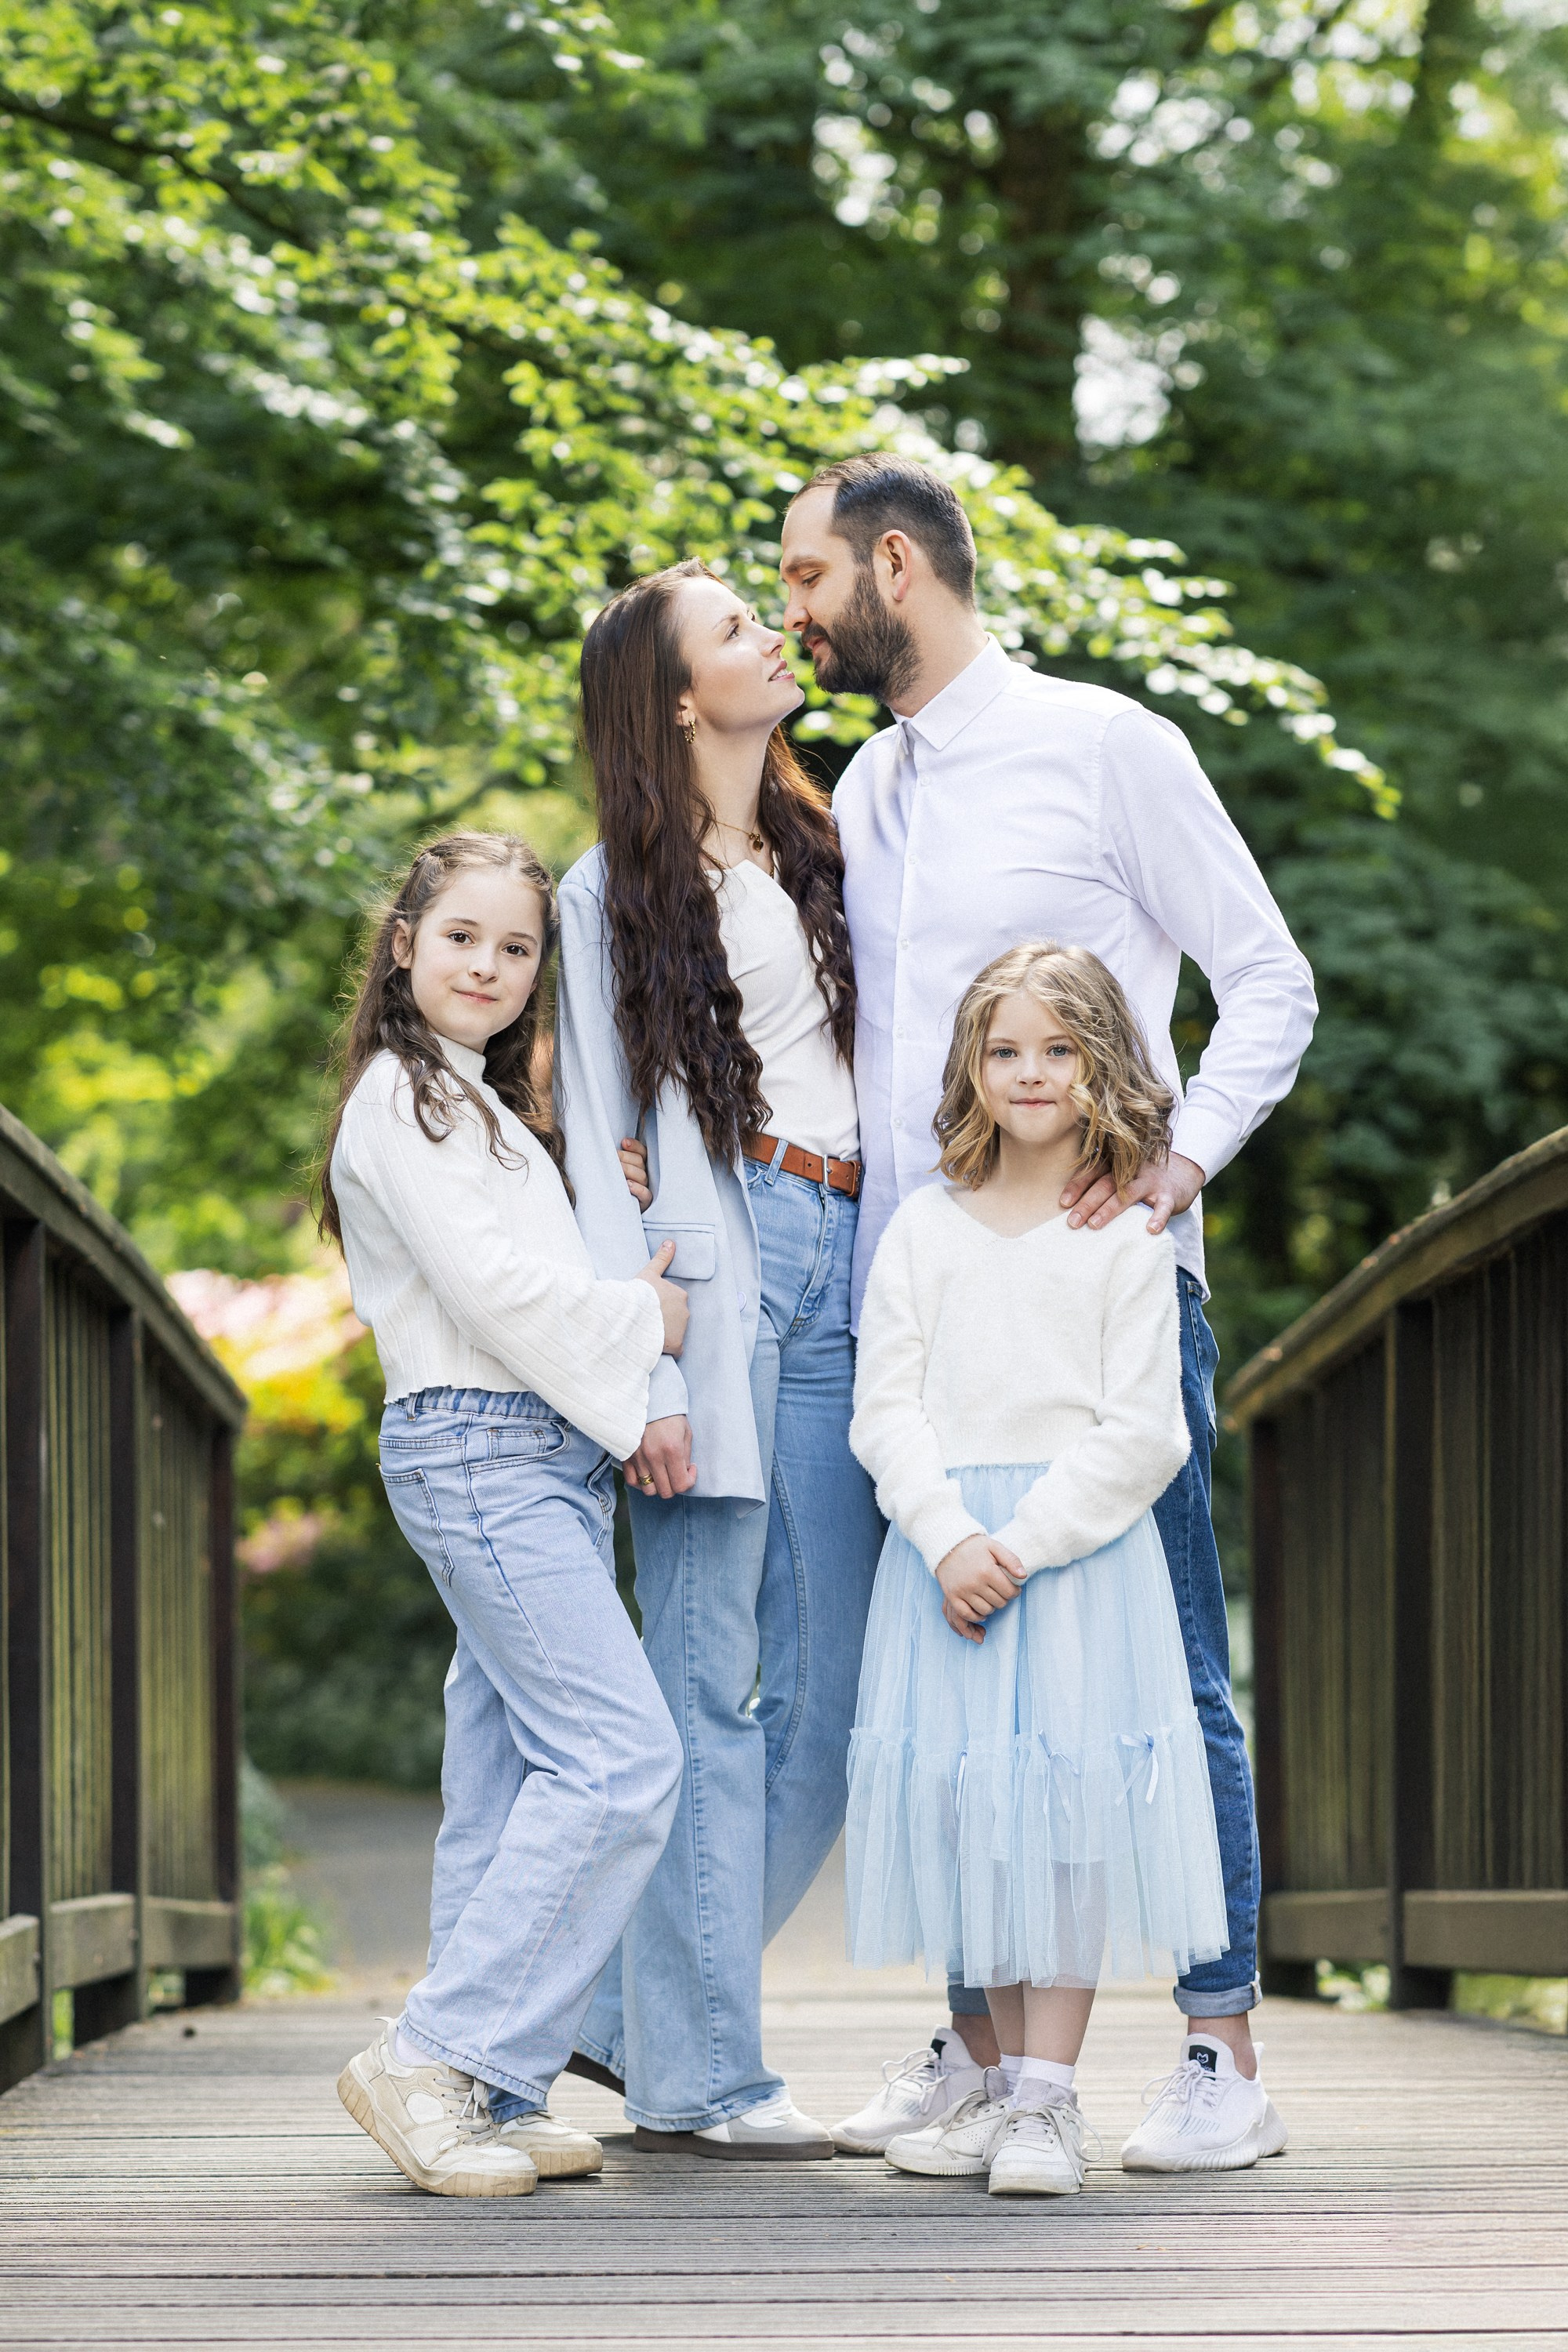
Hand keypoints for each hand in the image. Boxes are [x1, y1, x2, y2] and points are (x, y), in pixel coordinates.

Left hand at [619, 1135, 651, 1208]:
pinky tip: (628, 1185)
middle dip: (626, 1157)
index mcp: (641, 1165)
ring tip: (618, 1169)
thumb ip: (617, 1159)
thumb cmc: (615, 1185)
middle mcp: (645, 1174)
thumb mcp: (616, 1170)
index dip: (634, 1146)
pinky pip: (646, 1194)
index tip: (623, 1142)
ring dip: (629, 1170)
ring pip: (642, 1176)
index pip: (642, 1152)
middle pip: (640, 1162)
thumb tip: (611, 1148)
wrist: (615, 1208)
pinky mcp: (645, 1202)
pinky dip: (638, 1189)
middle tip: (613, 1156)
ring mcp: (647, 1188)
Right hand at [624, 1414, 696, 1499]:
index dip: (689, 1481)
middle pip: (665, 1491)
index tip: (690, 1470)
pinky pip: (632, 1481)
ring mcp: (638, 1458)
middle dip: (675, 1486)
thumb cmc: (669, 1414)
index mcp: (672, 1450)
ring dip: (658, 1486)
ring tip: (662, 1474)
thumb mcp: (685, 1432)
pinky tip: (648, 1474)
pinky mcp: (627, 1456)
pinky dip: (641, 1483)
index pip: (681, 1484)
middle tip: (677, 1473)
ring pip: (648, 1490)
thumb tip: (684, 1472)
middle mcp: (654, 1457)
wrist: (647, 1398)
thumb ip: (686, 1456)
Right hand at [633, 1238, 688, 1355]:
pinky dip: (669, 1349)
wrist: (633, 1317)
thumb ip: (661, 1258)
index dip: (659, 1305)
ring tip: (647, 1332)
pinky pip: (676, 1349)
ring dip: (665, 1333)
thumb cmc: (639, 1294)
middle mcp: (685, 1311)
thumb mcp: (649, 1273)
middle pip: (675, 1317)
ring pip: (676, 1332)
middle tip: (646, 1320)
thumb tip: (671, 1242)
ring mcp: (682, 1329)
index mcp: (680, 1294)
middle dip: (664, 1319)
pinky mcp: (677, 1345)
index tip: (648, 1308)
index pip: (673, 1301)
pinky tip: (656, 1346)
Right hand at [935, 1534, 1025, 1644]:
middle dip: (1004, 1599)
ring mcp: (962, 1591)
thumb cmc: (974, 1546)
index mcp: (987, 1571)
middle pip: (999, 1603)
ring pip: (985, 1611)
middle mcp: (974, 1583)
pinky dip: (976, 1616)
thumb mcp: (995, 1547)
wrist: (947, 1546)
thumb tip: (1023, 1576)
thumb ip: (1011, 1560)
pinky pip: (967, 1614)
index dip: (1015, 1592)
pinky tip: (981, 1611)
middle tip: (1001, 1591)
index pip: (1009, 1592)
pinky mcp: (952, 1596)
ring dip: (992, 1607)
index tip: (1014, 1588)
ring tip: (991, 1598)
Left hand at [1059, 1150, 1204, 1236]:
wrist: (1182, 1171)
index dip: (1078, 1186)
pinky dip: (1158, 1217)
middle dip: (1088, 1203)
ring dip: (1111, 1209)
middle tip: (1072, 1222)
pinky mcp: (1170, 1195)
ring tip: (1095, 1225)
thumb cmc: (1141, 1178)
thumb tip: (1071, 1208)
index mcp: (1116, 1164)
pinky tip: (1150, 1230)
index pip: (1094, 1172)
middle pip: (1107, 1184)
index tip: (1063, 1202)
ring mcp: (1151, 1181)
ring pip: (1129, 1194)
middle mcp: (1131, 1170)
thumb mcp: (1122, 1174)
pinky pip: (1164, 1206)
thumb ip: (1102, 1183)